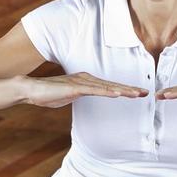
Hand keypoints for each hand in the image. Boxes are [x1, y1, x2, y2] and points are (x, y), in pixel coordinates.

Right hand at [24, 72, 147, 108]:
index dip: (124, 90)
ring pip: (107, 87)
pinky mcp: (75, 88)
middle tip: (146, 92)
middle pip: (112, 85)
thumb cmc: (46, 94)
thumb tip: (81, 97)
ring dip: (123, 90)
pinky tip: (118, 94)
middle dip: (129, 89)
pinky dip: (107, 92)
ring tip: (137, 94)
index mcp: (85, 81)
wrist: (30, 89)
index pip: (109, 87)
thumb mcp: (67, 97)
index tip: (138, 93)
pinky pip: (94, 90)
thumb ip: (77, 96)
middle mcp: (86, 79)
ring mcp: (81, 83)